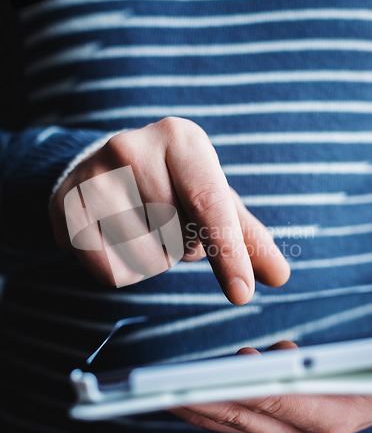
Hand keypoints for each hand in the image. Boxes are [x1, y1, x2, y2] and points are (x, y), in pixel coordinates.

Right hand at [50, 117, 289, 303]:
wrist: (99, 171)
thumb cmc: (168, 186)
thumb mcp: (211, 199)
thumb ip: (246, 236)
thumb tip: (280, 275)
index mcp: (180, 139)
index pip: (208, 203)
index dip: (228, 252)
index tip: (242, 293)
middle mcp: (133, 148)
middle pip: (177, 236)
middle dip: (183, 244)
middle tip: (169, 220)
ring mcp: (94, 176)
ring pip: (145, 257)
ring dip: (155, 258)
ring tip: (142, 226)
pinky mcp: (68, 210)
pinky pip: (112, 270)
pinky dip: (127, 268)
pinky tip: (118, 238)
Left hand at [170, 341, 371, 432]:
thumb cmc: (365, 377)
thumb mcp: (345, 364)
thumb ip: (302, 364)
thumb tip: (258, 358)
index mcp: (321, 415)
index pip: (256, 400)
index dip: (215, 392)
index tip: (177, 385)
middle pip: (233, 415)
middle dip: (189, 402)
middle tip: (147, 389)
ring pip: (232, 421)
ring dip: (194, 406)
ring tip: (161, 389)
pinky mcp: (285, 431)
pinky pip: (242, 420)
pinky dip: (214, 407)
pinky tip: (195, 394)